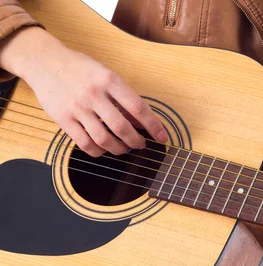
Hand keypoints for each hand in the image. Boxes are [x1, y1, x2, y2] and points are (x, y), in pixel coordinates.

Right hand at [0, 27, 167, 156]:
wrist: (45, 62)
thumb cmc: (82, 69)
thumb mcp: (106, 74)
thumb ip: (124, 97)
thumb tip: (142, 122)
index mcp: (109, 80)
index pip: (138, 107)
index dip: (153, 126)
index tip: (162, 137)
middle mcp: (93, 94)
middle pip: (122, 128)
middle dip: (136, 142)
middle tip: (141, 145)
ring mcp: (77, 108)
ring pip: (104, 139)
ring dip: (119, 149)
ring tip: (124, 148)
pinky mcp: (63, 119)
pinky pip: (85, 143)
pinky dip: (99, 151)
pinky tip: (104, 149)